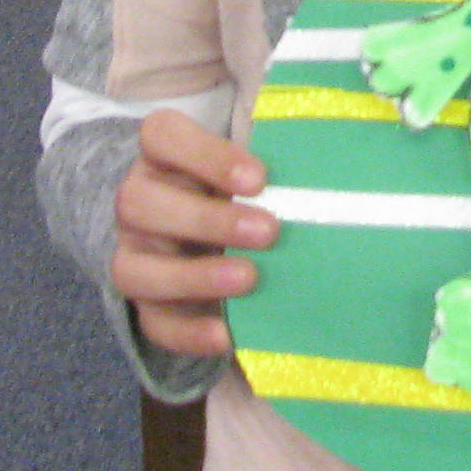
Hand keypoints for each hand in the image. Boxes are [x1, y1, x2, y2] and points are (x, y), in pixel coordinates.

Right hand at [112, 108, 276, 361]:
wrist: (229, 251)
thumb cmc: (248, 198)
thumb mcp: (256, 173)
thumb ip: (279, 164)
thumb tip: (339, 160)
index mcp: (163, 158)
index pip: (161, 136)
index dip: (205, 155)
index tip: (259, 179)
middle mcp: (138, 204)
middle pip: (139, 202)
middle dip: (206, 219)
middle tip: (269, 231)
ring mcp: (135, 257)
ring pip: (132, 269)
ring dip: (194, 275)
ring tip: (249, 279)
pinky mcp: (146, 307)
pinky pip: (153, 324)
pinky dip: (189, 333)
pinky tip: (226, 334)